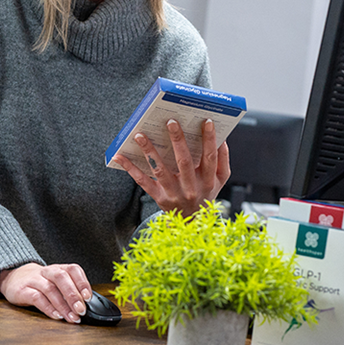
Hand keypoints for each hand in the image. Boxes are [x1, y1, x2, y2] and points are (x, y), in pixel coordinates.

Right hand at [0, 262, 91, 323]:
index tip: (88, 297)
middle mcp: (47, 272)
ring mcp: (34, 280)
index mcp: (58, 268)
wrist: (14, 277)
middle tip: (81, 310)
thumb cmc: (41, 283)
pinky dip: (48, 308)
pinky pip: (36, 298)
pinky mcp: (22, 290)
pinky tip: (56, 316)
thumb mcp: (55, 283)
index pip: (73, 269)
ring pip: (50, 289)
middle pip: (61, 277)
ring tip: (71, 317)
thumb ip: (69, 291)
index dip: (82, 282)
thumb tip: (86, 306)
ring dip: (63, 305)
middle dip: (73, 294)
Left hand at [113, 118, 229, 217]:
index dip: (209, 139)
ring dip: (149, 151)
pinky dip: (130, 168)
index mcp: (207, 180)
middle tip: (171, 122)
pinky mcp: (159, 197)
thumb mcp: (220, 179)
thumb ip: (223, 158)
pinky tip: (120, 156)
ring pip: (160, 170)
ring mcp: (173, 193)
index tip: (206, 121)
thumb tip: (221, 137)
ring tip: (140, 135)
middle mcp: (191, 187)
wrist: (192, 223)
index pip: (210, 157)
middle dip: (178, 140)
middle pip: (184, 161)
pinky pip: (143, 181)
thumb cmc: (205, 193)